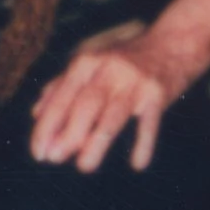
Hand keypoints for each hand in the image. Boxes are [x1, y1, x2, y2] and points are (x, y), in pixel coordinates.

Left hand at [29, 24, 194, 174]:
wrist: (173, 43)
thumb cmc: (123, 60)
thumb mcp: (89, 66)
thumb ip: (60, 87)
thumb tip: (35, 115)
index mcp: (86, 63)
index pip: (60, 98)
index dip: (46, 127)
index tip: (38, 153)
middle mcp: (108, 69)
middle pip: (84, 106)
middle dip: (67, 135)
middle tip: (55, 159)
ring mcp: (134, 81)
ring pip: (111, 117)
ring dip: (96, 143)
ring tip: (84, 166)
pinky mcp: (158, 93)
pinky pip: (149, 123)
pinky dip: (144, 144)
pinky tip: (137, 164)